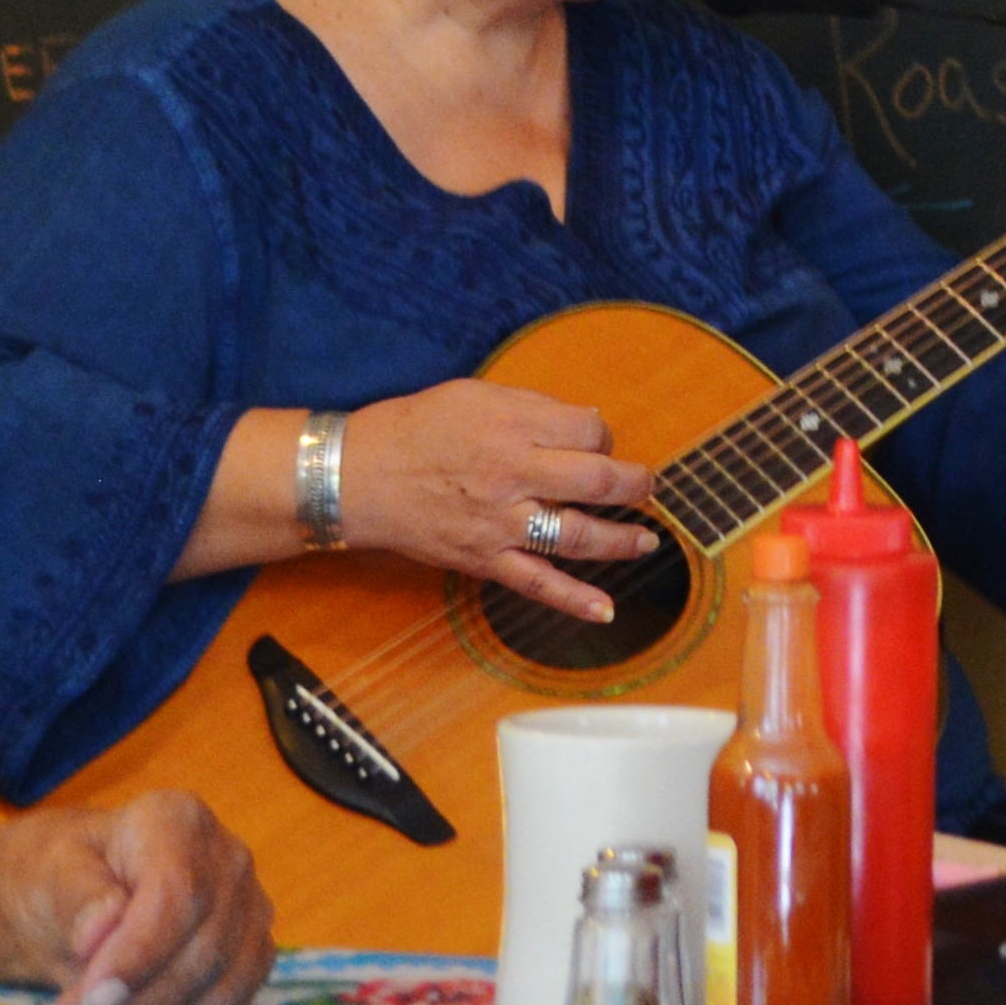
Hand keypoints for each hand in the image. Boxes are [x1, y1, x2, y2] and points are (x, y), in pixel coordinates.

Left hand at [0, 788, 273, 1004]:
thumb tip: (100, 930)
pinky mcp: (252, 954)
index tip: (90, 998)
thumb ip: (75, 896)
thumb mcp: (47, 874)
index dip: (138, 954)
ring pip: (221, 986)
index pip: (177, 893)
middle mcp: (229, 858)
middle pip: (204, 947)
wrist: (70, 900)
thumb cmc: (57, 877)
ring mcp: (250, 907)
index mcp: (178, 820)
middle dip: (136, 999)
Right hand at [338, 377, 659, 624]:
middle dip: (634, 483)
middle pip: (597, 480)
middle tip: (647, 485)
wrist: (357, 477)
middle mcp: (514, 476)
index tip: (596, 441)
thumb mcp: (475, 394)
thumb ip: (532, 406)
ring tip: (648, 540)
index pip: (589, 432)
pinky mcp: (485, 559)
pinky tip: (606, 611)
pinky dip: (573, 600)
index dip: (604, 435)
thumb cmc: (415, 428)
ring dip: (621, 539)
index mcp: (513, 428)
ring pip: (578, 535)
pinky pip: (536, 583)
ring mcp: (501, 523)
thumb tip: (584, 423)